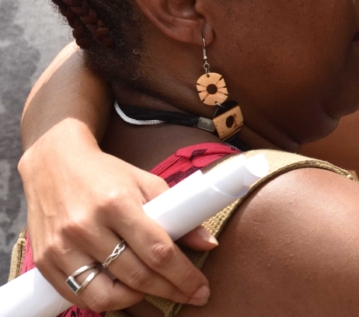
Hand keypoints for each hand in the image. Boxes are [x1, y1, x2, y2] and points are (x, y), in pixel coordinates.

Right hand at [19, 123, 215, 311]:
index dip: (184, 275)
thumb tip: (208, 243)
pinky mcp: (44, 261)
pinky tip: (124, 292)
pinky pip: (79, 296)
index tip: (202, 289)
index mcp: (116, 203)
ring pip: (106, 294)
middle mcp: (86, 227)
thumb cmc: (106, 174)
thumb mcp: (146, 183)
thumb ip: (177, 212)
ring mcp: (62, 246)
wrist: (54, 164)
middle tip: (192, 297)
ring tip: (155, 292)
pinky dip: (106, 300)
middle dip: (171, 291)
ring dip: (138, 300)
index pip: (158, 251)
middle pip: (137, 275)